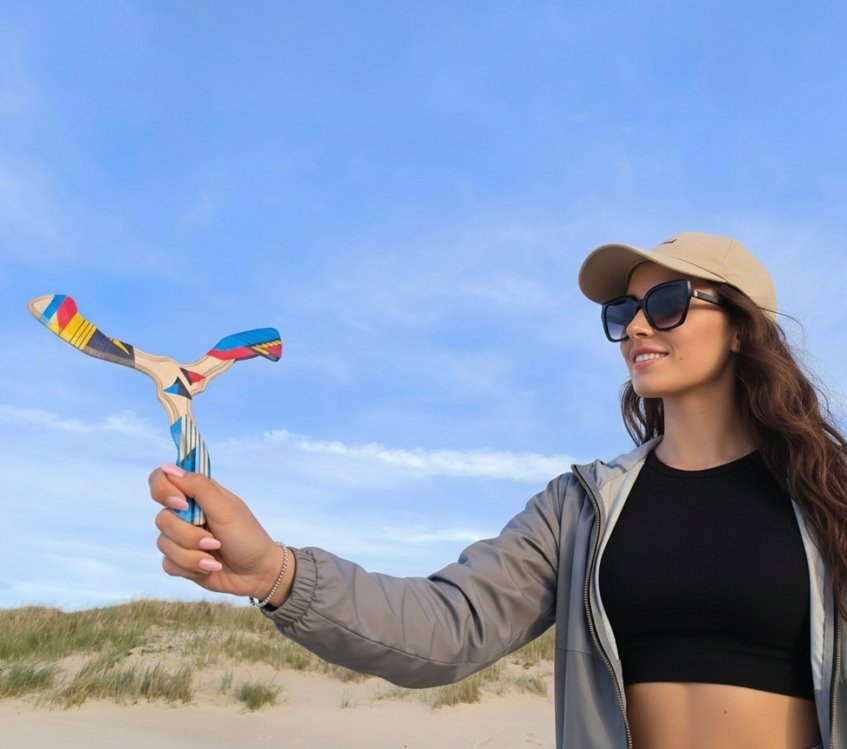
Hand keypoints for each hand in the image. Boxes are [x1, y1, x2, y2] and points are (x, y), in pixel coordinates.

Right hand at [149, 464, 294, 605]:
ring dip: (192, 554)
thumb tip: (168, 467)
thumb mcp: (226, 509)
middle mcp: (185, 514)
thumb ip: (199, 487)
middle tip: (215, 540)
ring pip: (163, 544)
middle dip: (188, 534)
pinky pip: (168, 564)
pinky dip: (190, 567)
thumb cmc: (247, 536)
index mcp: (197, 495)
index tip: (182, 504)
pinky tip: (208, 568)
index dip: (163, 490)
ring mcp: (181, 537)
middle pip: (162, 518)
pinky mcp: (180, 560)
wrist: (257, 573)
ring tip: (214, 557)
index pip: (161, 480)